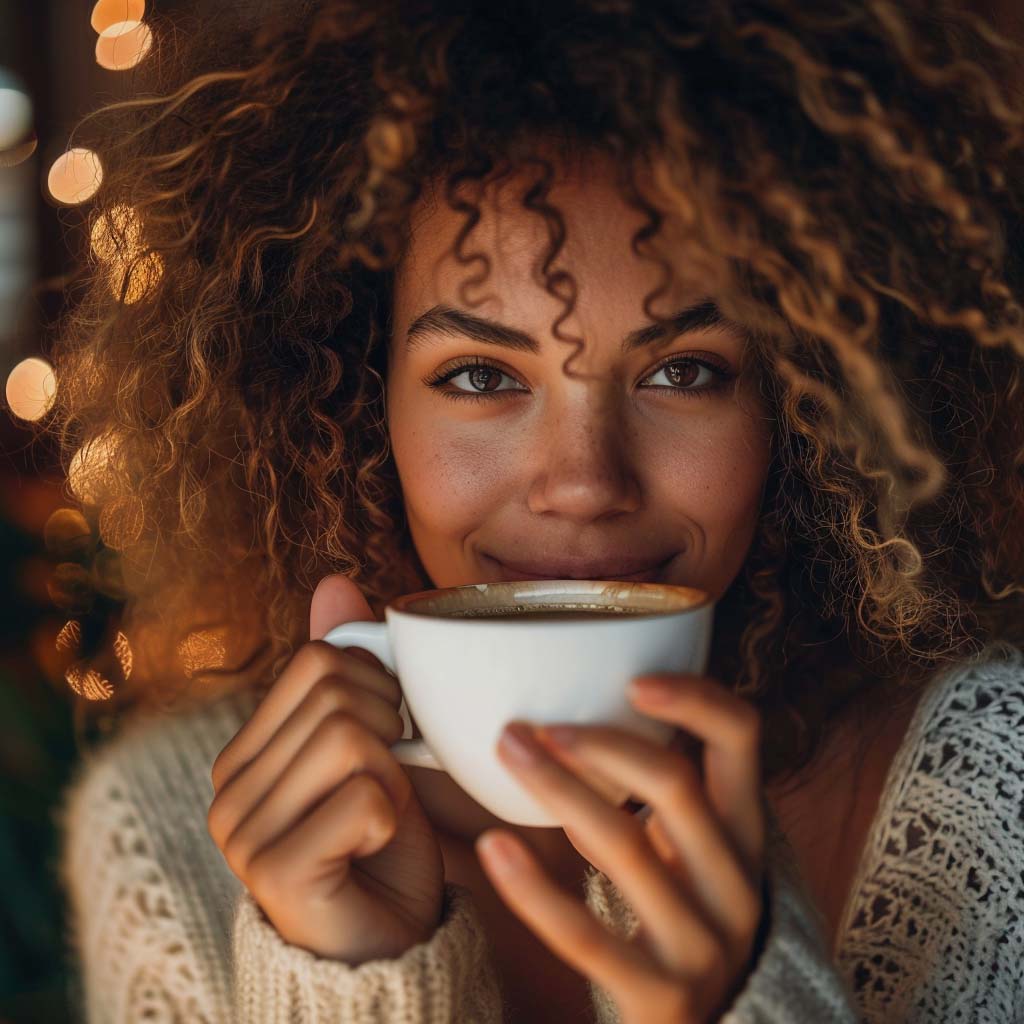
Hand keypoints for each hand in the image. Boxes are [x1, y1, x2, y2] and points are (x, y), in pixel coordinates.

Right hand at [207, 574, 444, 963]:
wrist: (391, 945)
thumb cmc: (383, 841)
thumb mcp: (373, 741)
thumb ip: (347, 669)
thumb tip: (334, 581)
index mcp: (246, 749)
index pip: (319, 661)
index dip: (376, 686)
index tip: (386, 734)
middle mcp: (228, 786)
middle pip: (336, 693)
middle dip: (390, 728)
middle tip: (387, 779)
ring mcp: (243, 832)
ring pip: (351, 737)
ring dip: (392, 774)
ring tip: (380, 814)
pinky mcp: (275, 871)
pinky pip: (365, 794)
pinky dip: (392, 814)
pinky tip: (374, 846)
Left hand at [474, 673, 766, 1023]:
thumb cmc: (678, 924)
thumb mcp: (685, 855)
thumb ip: (654, 798)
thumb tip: (574, 725)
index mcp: (745, 833)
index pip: (743, 740)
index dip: (696, 698)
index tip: (631, 679)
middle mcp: (738, 883)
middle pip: (675, 785)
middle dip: (598, 744)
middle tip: (536, 726)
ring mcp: (705, 944)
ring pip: (625, 845)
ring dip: (557, 790)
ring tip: (509, 754)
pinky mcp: (662, 997)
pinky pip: (588, 936)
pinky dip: (533, 888)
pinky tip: (491, 849)